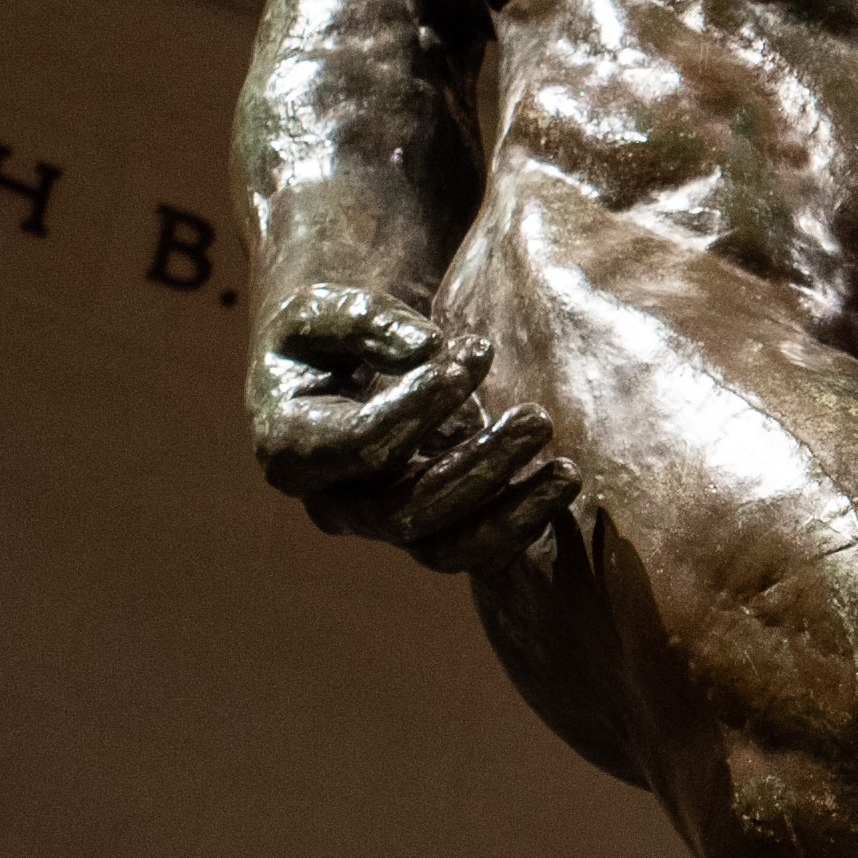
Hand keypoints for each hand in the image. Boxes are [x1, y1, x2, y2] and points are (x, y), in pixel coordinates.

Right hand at [248, 280, 576, 575]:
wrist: (337, 363)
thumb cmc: (326, 331)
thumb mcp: (323, 307)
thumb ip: (366, 319)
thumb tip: (427, 346)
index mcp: (289, 447)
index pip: (359, 446)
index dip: (416, 409)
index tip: (469, 360)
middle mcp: (332, 500)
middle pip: (405, 510)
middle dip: (478, 466)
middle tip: (539, 417)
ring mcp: (380, 520)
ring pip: (444, 548)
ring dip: (511, 514)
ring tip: (567, 471)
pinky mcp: (425, 526)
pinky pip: (473, 551)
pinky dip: (521, 526)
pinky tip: (560, 486)